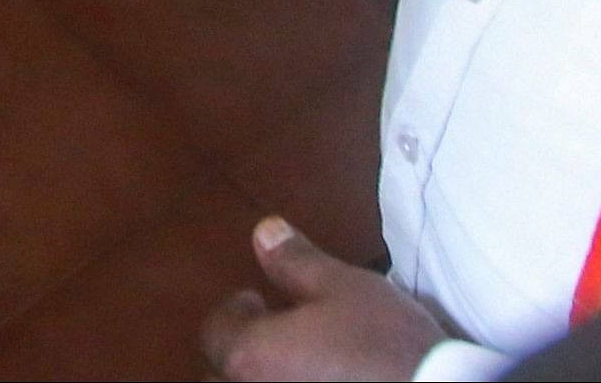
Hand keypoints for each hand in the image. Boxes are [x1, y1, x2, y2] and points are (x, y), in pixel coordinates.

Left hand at [201, 220, 449, 381]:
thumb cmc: (383, 344)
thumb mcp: (344, 288)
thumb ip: (296, 262)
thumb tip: (263, 231)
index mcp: (250, 356)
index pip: (216, 332)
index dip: (235, 311)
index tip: (256, 300)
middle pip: (217, 378)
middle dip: (238, 359)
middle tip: (271, 341)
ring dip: (256, 380)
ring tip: (290, 368)